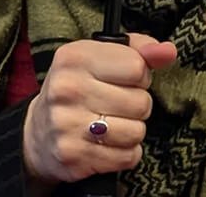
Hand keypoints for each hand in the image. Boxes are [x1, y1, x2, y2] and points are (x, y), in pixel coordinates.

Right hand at [22, 34, 178, 183]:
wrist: (37, 132)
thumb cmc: (78, 88)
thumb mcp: (100, 58)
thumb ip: (138, 50)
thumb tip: (168, 51)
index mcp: (74, 57)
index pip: (137, 67)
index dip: (139, 76)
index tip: (123, 80)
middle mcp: (67, 88)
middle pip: (140, 102)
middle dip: (136, 106)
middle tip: (116, 105)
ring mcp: (67, 124)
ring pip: (136, 132)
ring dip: (132, 131)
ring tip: (112, 125)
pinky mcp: (73, 155)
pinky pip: (127, 157)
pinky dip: (124, 153)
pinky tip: (106, 144)